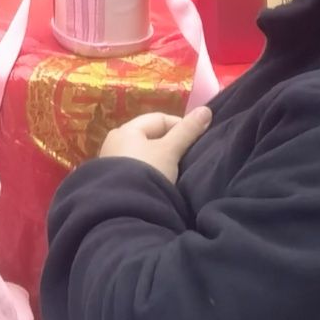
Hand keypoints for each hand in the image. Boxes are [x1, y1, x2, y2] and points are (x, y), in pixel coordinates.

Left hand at [94, 105, 211, 180]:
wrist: (123, 209)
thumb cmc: (147, 172)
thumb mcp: (170, 150)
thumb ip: (187, 131)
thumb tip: (206, 110)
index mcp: (126, 129)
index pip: (159, 119)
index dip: (181, 126)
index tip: (197, 141)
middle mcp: (115, 141)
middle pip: (150, 136)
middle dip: (170, 144)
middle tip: (188, 157)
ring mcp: (112, 161)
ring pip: (144, 154)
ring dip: (160, 159)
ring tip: (177, 171)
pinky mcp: (114, 180)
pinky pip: (137, 168)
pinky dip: (150, 171)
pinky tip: (160, 182)